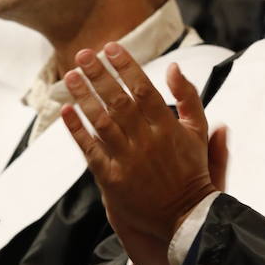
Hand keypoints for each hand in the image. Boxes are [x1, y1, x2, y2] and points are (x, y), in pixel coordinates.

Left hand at [62, 44, 226, 264]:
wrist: (185, 218)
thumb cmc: (192, 171)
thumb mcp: (198, 132)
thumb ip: (188, 97)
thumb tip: (173, 66)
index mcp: (167, 126)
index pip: (142, 88)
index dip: (125, 66)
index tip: (111, 47)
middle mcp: (146, 141)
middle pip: (117, 100)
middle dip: (99, 74)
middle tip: (83, 54)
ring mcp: (127, 160)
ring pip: (101, 122)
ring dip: (84, 96)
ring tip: (70, 75)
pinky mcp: (112, 180)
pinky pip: (90, 150)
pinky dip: (77, 130)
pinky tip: (65, 110)